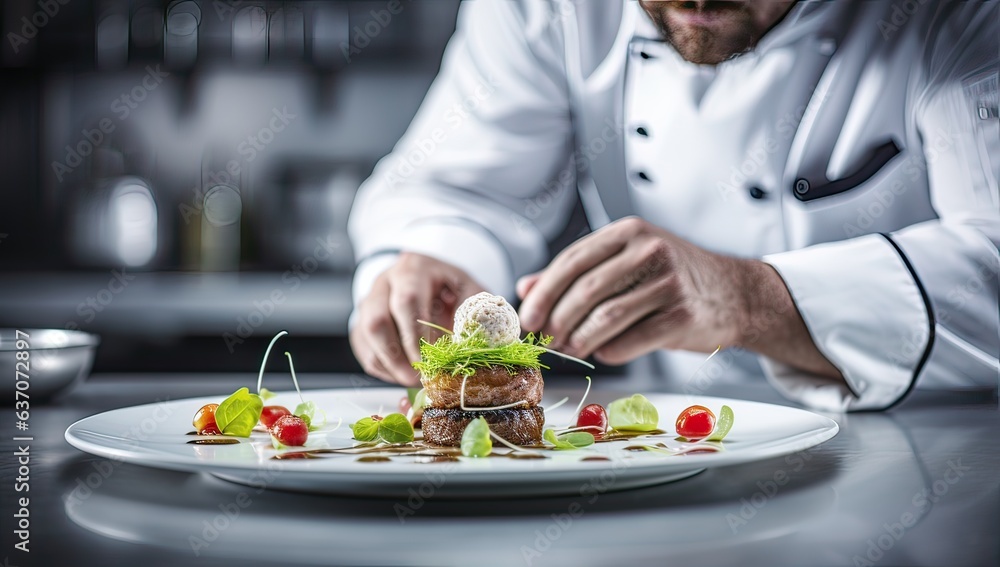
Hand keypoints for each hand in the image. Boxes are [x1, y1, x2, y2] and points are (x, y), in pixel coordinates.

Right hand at [350, 252, 484, 384]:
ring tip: (411, 379)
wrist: (431, 280)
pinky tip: (401, 372)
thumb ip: (470, 314)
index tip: (427, 361)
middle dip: (396, 355)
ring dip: (388, 364)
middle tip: (416, 377)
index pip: (407, 301)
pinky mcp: (362, 322)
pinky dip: (382, 367)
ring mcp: (369, 302)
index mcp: (413, 269)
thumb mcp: (468, 291)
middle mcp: (385, 282)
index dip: (415, 336)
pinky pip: (364, 348)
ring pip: (366, 336)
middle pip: (377, 320)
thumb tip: (465, 346)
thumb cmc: (450, 287)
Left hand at [517, 217, 840, 377]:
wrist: (735, 294)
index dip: (544, 292)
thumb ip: (577, 272)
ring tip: (569, 349)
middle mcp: (649, 251)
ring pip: (605, 317)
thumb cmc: (672, 277)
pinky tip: (605, 352)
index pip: (573, 261)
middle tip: (544, 339)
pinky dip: (610, 351)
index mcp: (628, 233)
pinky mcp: (682, 316)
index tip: (528, 317)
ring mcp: (668, 283)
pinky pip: (631, 340)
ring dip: (579, 339)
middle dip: (557, 319)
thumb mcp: (626, 261)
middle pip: (585, 290)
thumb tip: (526, 288)